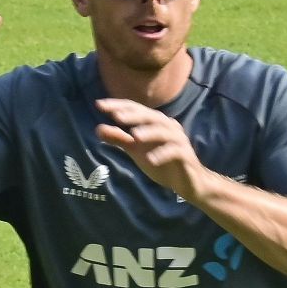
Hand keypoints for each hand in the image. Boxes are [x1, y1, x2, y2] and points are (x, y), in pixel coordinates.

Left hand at [95, 98, 211, 201]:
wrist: (188, 182)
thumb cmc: (162, 163)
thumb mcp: (137, 151)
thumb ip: (120, 139)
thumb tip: (97, 129)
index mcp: (156, 123)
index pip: (136, 109)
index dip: (118, 106)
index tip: (99, 105)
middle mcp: (168, 127)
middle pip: (150, 116)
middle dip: (133, 115)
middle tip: (116, 116)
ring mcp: (179, 140)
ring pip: (164, 131)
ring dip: (149, 132)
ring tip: (134, 136)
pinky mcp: (186, 156)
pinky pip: (175, 152)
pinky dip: (162, 154)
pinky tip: (151, 160)